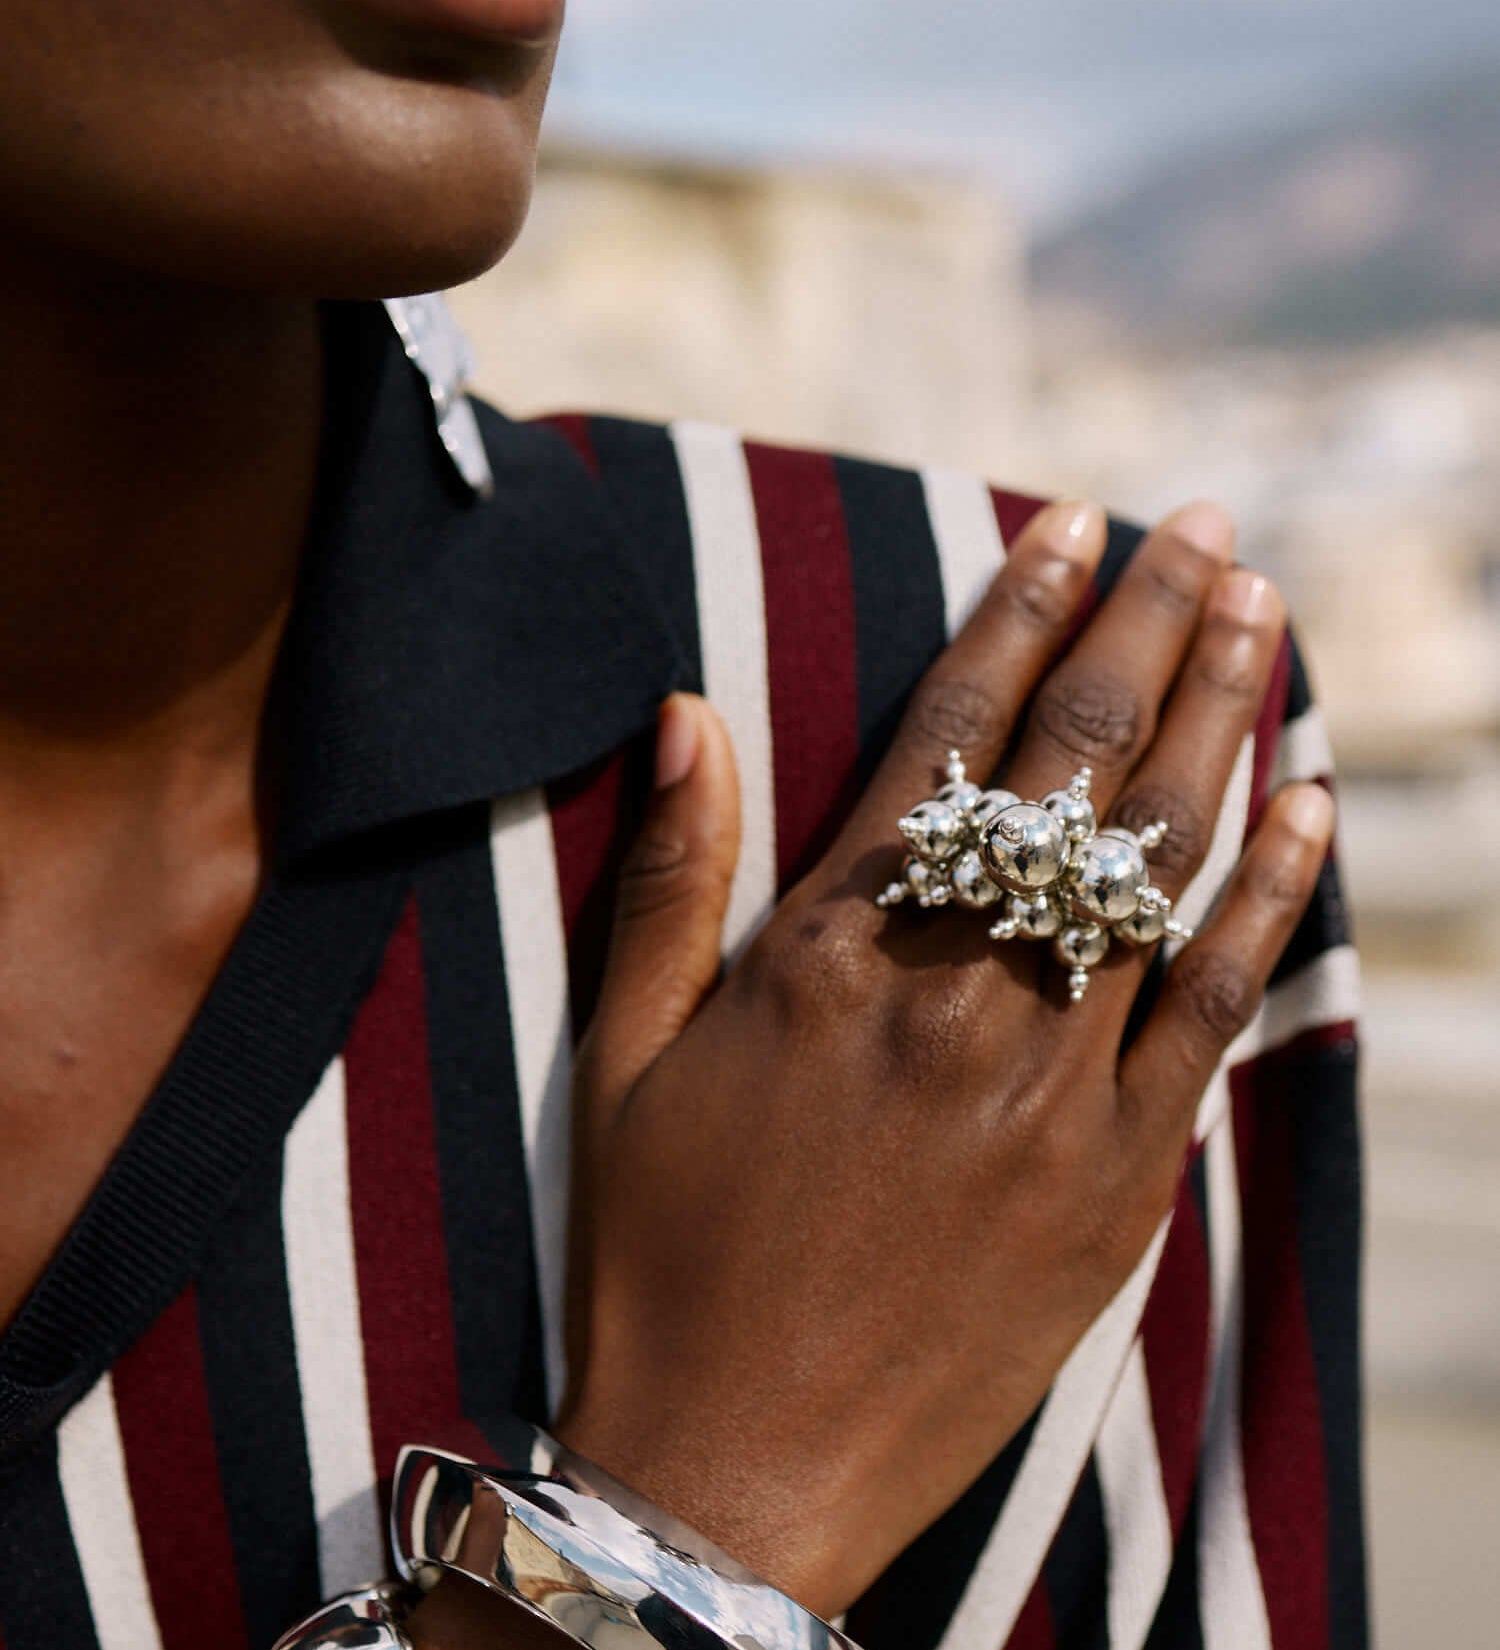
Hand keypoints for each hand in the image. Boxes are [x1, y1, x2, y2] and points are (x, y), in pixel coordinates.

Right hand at [554, 499, 1333, 1618]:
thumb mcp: (624, 1057)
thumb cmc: (662, 1255)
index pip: (948, 736)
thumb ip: (670, 876)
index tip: (1076, 522)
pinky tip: (1310, 805)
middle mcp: (952, 997)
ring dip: (1223, 723)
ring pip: (1162, 864)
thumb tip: (689, 710)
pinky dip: (1270, 896)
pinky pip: (1213, 1008)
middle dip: (1149, 629)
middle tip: (1205, 529)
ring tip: (1262, 614)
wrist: (732, 1472)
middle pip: (1077, 771)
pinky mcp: (1116, 1180)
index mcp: (824, 956)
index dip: (1019, 612)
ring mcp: (1049, 1089)